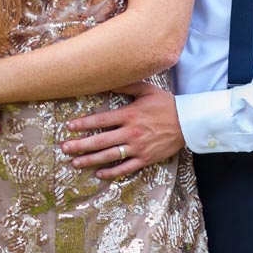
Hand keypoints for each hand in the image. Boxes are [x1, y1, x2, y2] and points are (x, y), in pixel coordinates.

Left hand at [60, 82, 184, 179]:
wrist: (188, 122)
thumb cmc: (166, 104)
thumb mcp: (146, 90)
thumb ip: (125, 85)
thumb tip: (107, 78)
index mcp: (129, 115)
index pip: (101, 121)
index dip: (83, 124)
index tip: (69, 127)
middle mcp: (131, 133)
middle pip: (100, 141)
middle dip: (80, 145)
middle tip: (64, 148)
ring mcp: (138, 148)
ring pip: (110, 156)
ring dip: (91, 160)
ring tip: (75, 163)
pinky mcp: (145, 159)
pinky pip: (126, 168)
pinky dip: (112, 172)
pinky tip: (99, 174)